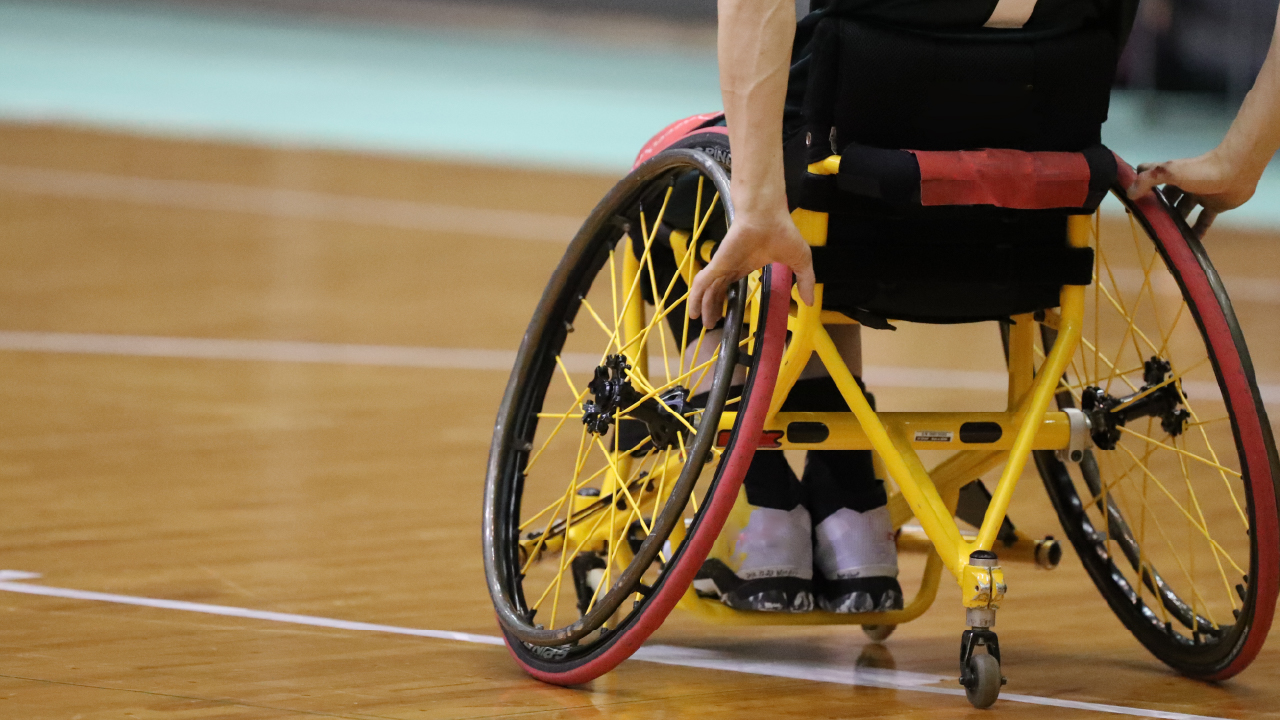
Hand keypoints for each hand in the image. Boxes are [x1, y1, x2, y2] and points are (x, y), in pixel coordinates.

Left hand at [688, 210, 815, 325]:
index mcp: (748, 264)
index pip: (734, 285)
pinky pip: (703, 284)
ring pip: (709, 290)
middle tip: (713, 324)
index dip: (730, 299)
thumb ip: (805, 281)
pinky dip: (696, 298)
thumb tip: (811, 302)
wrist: (767, 214)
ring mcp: (724, 264)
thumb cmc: (782, 232)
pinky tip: (693, 312)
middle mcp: (733, 266)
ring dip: (704, 307)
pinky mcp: (718, 262)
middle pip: (719, 290)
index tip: (729, 314)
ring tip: (704, 323)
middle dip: (715, 307)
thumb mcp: (800, 261)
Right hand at [1127, 150, 1261, 237]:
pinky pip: (1203, 221)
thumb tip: (1129, 194)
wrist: (1238, 170)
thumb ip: (1148, 180)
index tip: (1131, 202)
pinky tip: (1190, 244)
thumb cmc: (1202, 169)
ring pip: (1182, 211)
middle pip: (1165, 199)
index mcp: (1170, 175)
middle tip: (1148, 227)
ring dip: (1175, 223)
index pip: (1148, 177)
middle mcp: (1183, 184)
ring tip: (1166, 238)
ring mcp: (1199, 195)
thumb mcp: (1170, 172)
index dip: (1138, 187)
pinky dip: (1197, 232)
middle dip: (1156, 211)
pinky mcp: (1214, 205)